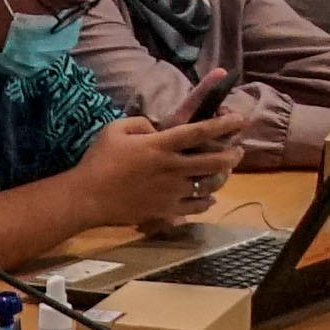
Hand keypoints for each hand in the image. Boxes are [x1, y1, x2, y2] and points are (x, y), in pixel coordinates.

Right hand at [74, 115, 245, 231]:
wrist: (88, 198)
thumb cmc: (99, 161)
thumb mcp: (115, 130)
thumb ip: (140, 123)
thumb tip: (157, 129)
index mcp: (160, 145)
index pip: (199, 132)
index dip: (224, 125)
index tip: (241, 120)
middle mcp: (172, 168)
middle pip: (214, 161)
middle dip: (232, 155)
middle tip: (238, 150)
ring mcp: (172, 192)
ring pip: (210, 185)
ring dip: (223, 177)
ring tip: (226, 171)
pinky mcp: (167, 210)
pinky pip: (197, 207)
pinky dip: (207, 201)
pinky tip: (209, 196)